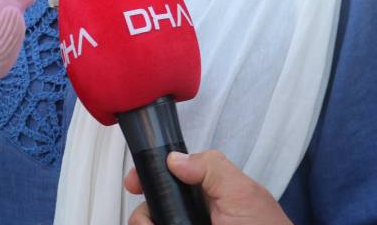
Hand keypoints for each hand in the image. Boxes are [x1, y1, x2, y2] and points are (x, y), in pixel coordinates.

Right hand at [124, 150, 292, 224]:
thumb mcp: (242, 194)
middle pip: (154, 207)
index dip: (149, 177)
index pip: (170, 177)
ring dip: (146, 224)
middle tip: (147, 223)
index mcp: (211, 193)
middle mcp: (197, 215)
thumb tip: (175, 159)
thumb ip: (212, 168)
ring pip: (151, 224)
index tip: (134, 184)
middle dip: (144, 214)